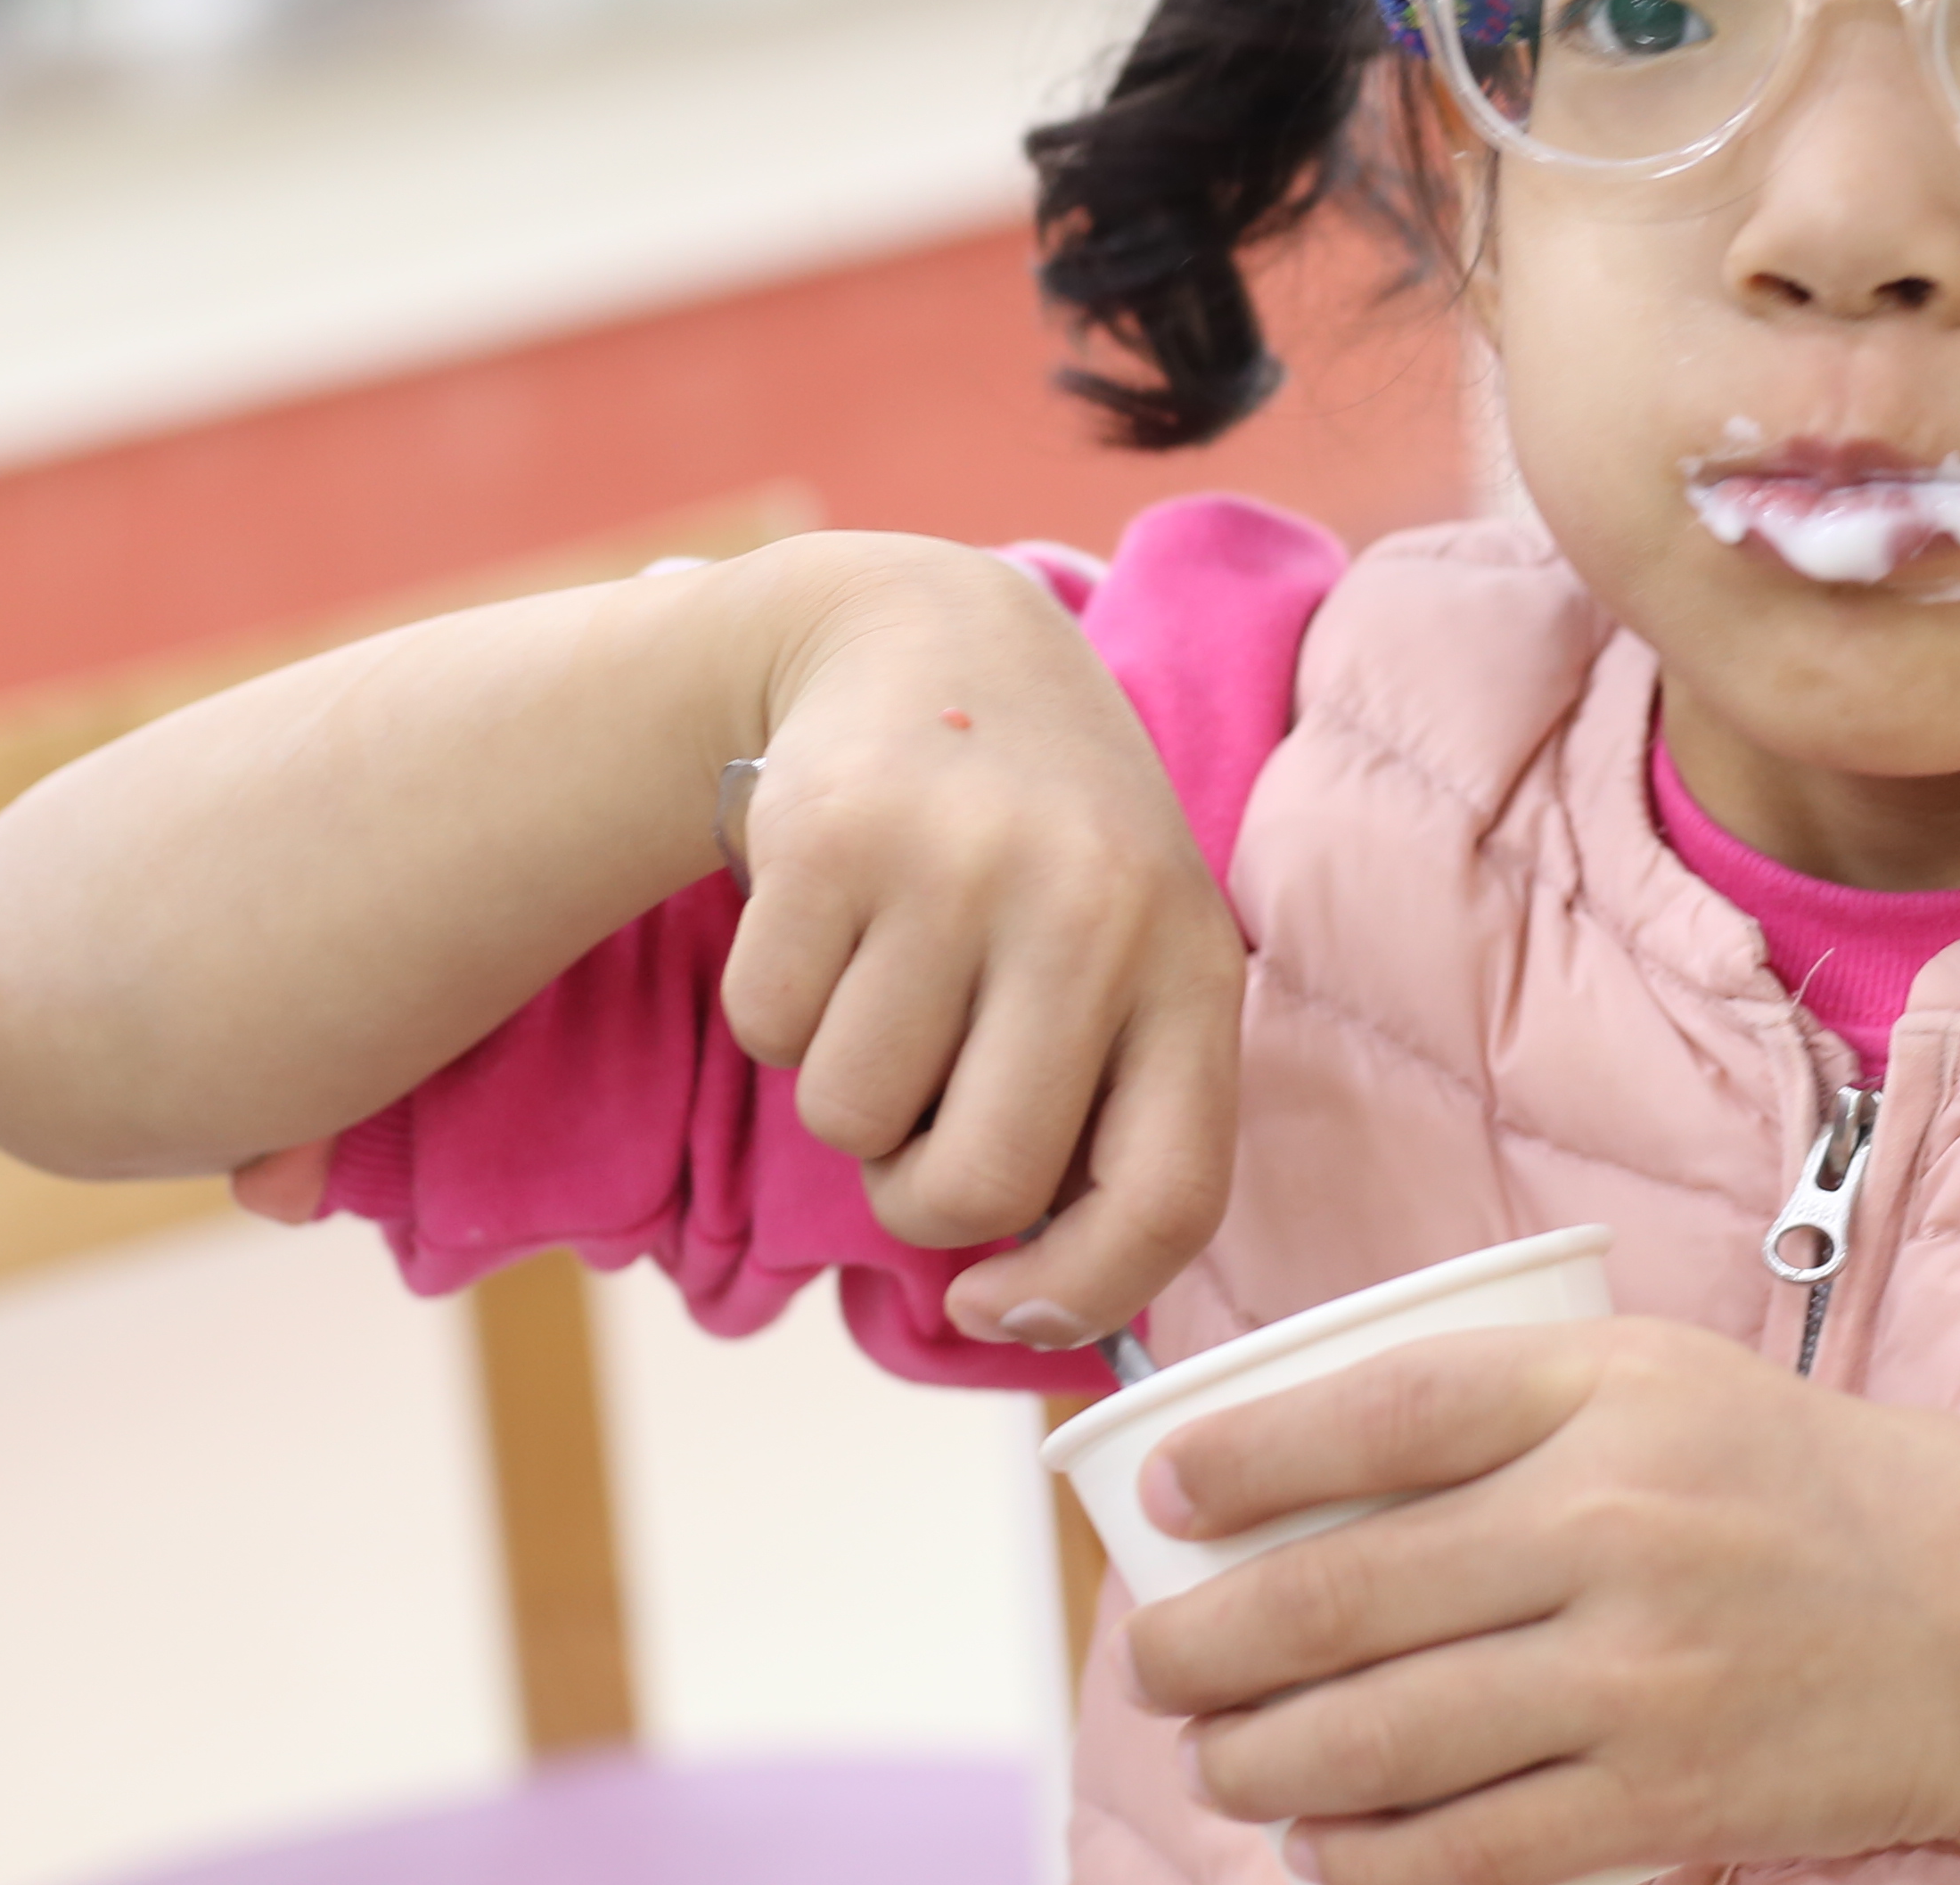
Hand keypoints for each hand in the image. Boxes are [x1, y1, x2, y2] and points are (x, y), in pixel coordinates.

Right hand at [712, 538, 1240, 1346]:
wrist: (932, 642)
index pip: (1167, 1196)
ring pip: (849, 1121)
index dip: (1078, 1297)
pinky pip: (768, 1030)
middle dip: (921, 1194)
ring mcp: (960, 866)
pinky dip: (781, 1008)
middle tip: (927, 1107)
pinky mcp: (833, 834)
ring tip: (895, 974)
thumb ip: (1109, 1118)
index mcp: (1191, 962)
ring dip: (847, 1089)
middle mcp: (1091, 909)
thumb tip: (1025, 1317)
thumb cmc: (1044, 855)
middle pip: (976, 1188)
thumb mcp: (1129, 955)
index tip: (997, 1308)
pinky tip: (838, 914)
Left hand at [1124, 1318, 1959, 1880]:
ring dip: (1256, 1764)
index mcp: (1609, 1393)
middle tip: (1156, 1664)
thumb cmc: (1791, 1488)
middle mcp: (1616, 1525)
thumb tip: (1288, 1458)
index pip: (1380, 1413)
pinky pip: (1465, 1852)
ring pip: (1376, 1740)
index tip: (1163, 1496)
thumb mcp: (1660, 1380)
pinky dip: (1361, 1861)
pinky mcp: (1663, 1802)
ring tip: (1221, 1758)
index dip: (1241, 1457)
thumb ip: (1497, 1399)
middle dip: (1203, 1647)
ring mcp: (1638, 1674)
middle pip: (1339, 1595)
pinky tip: (1317, 1846)